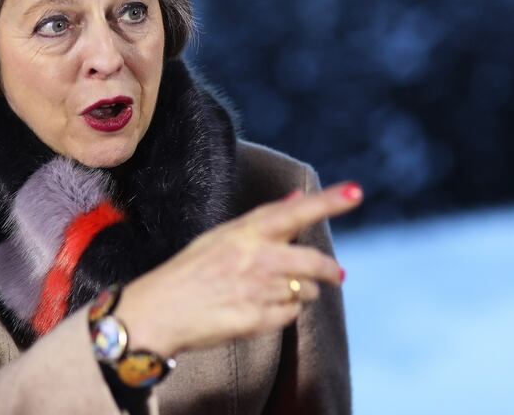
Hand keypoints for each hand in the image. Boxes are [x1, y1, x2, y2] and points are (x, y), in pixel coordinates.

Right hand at [112, 182, 361, 356]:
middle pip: (314, 262)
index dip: (328, 202)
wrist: (158, 312)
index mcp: (244, 233)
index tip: (356, 192)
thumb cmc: (189, 272)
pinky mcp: (257, 320)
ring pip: (306, 292)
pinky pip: (289, 316)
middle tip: (337, 274)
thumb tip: (297, 199)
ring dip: (300, 294)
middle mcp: (255, 259)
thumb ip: (262, 221)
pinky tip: (257, 310)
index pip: (294, 212)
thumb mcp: (220, 237)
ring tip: (269, 293)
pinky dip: (282, 313)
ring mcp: (257, 291)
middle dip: (330, 269)